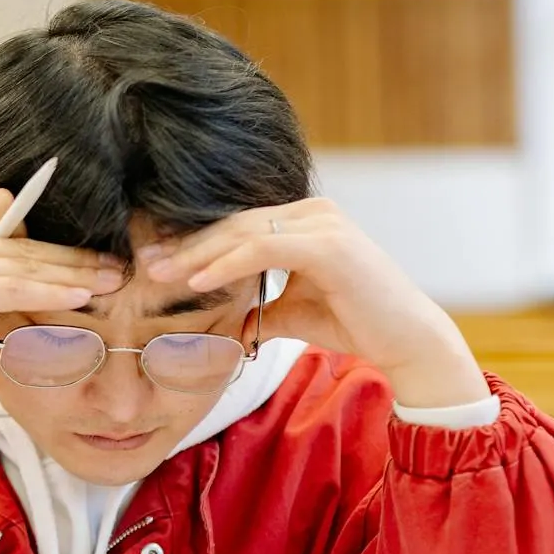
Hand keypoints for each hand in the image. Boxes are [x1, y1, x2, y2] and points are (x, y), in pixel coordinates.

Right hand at [0, 189, 125, 440]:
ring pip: (27, 262)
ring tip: (113, 278)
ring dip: (75, 271)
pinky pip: (16, 287)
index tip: (78, 249)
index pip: (2, 213)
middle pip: (25, 240)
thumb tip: (4, 329)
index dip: (41, 233)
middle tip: (116, 263)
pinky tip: (81, 297)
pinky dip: (52, 292)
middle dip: (74, 254)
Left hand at [141, 198, 488, 408]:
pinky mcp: (329, 244)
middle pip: (235, 224)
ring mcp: (323, 223)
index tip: (157, 261)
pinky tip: (197, 280)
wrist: (407, 342)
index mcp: (305, 219)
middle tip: (146, 263)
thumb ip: (261, 309)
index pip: (238, 226)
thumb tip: (230, 327)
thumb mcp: (294, 312)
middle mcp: (314, 211)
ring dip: (198, 254)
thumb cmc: (355, 324)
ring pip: (244, 233)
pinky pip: (264, 249)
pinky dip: (227, 265)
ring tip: (160, 273)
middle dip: (187, 245)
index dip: (196, 243)